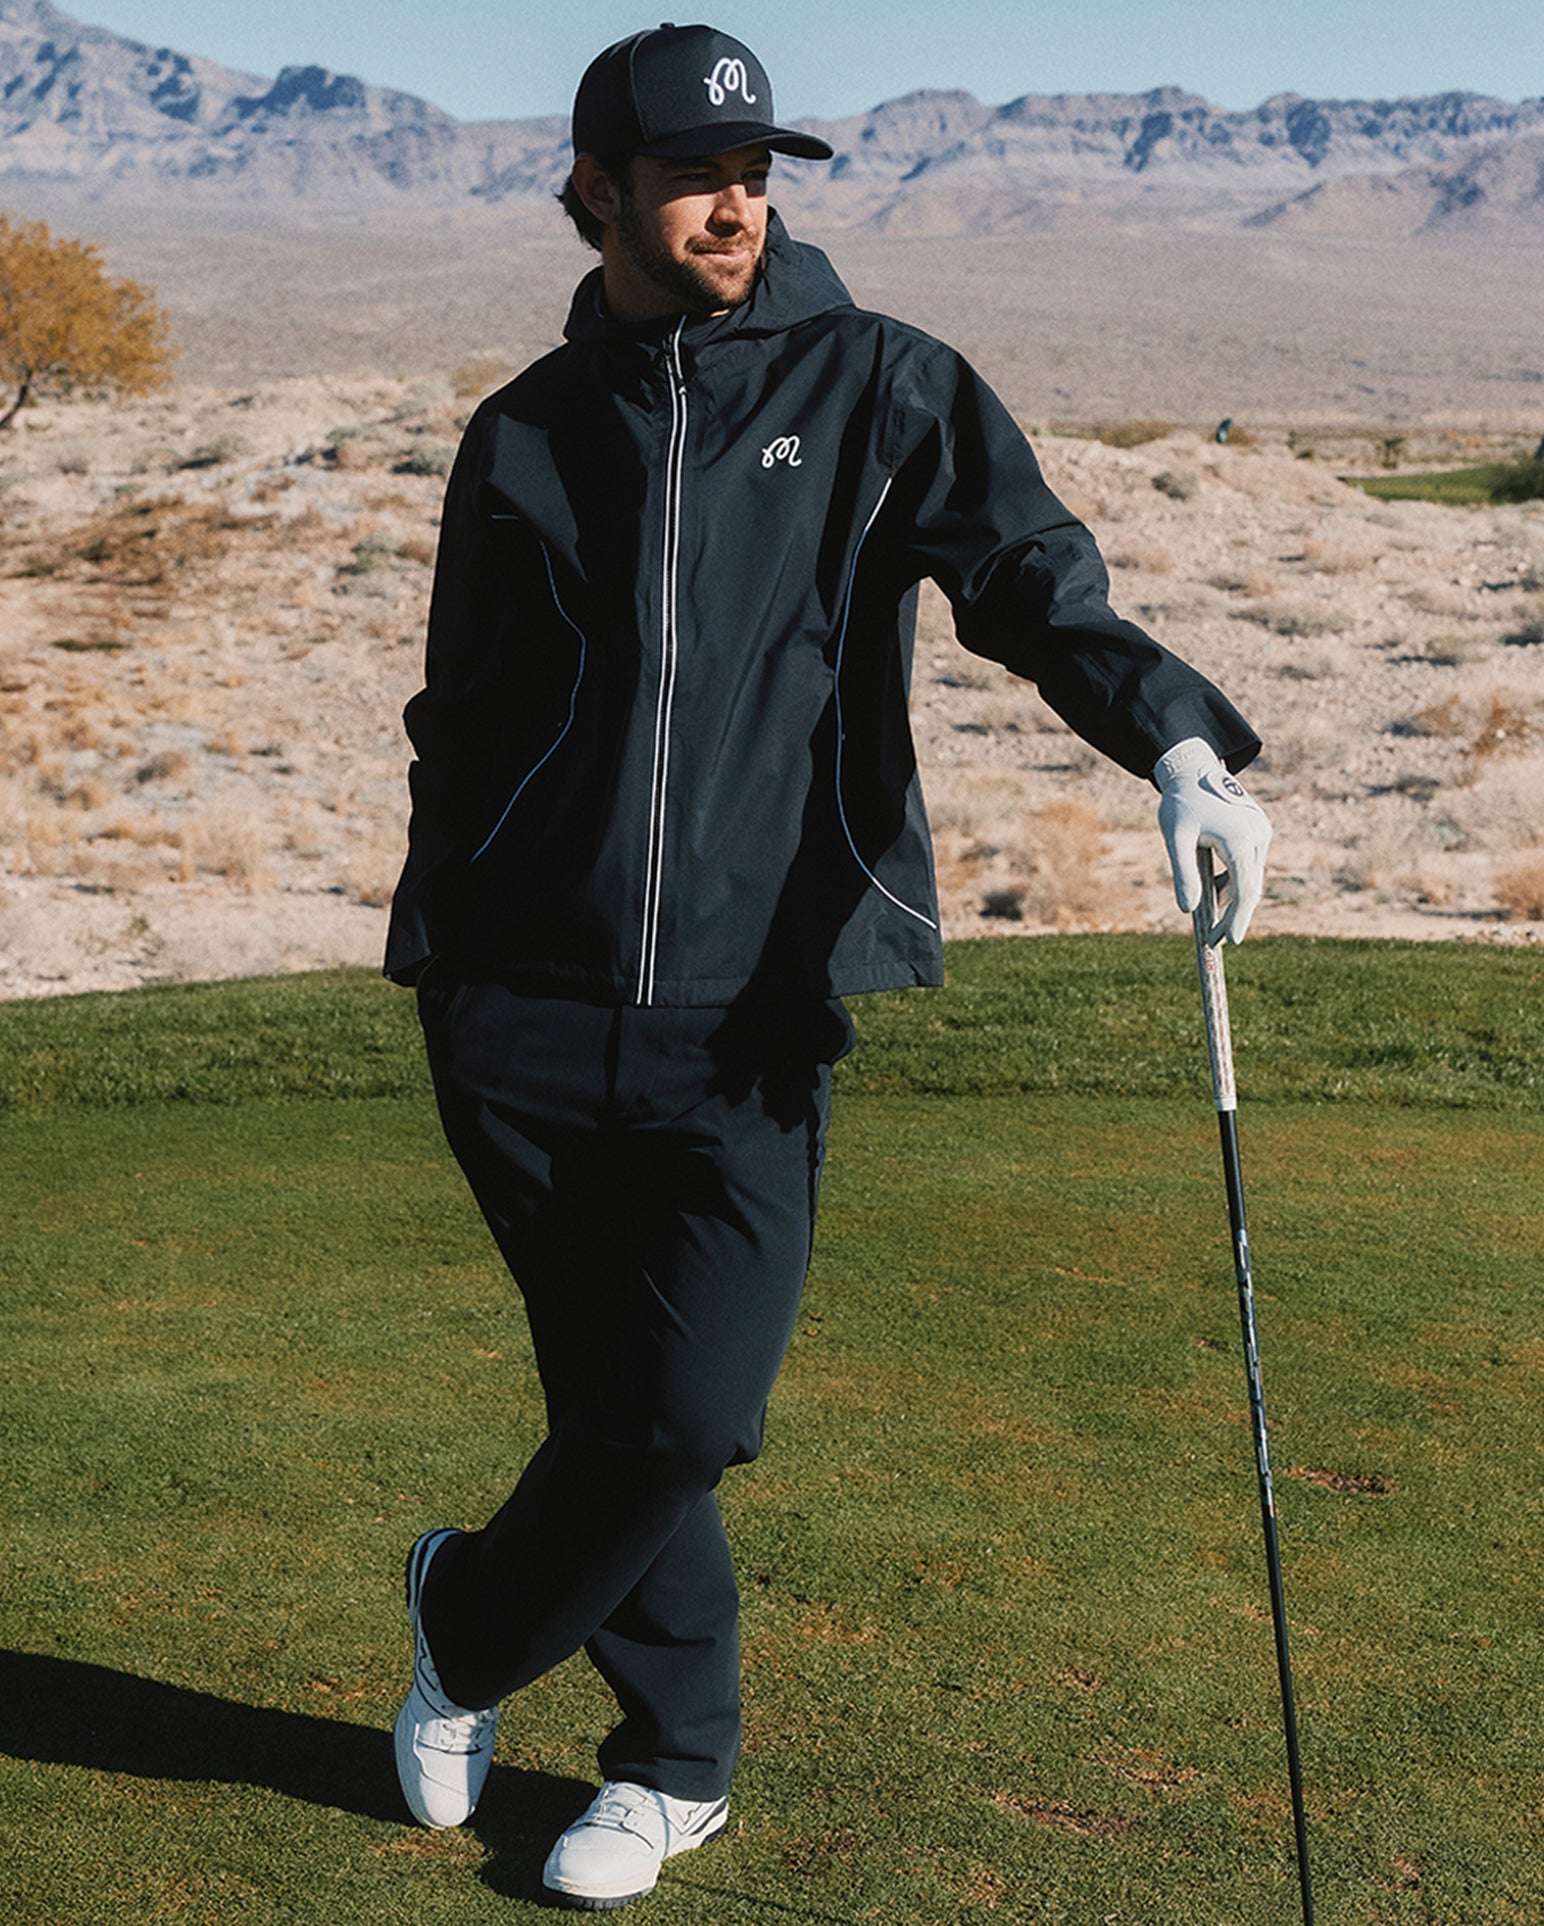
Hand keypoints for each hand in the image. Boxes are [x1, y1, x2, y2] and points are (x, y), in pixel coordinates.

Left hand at [1154, 737, 1270, 943]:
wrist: (1192, 768)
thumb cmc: (1179, 803)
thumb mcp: (1176, 839)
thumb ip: (1183, 874)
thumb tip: (1189, 909)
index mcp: (1240, 840)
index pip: (1244, 891)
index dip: (1238, 920)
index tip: (1230, 941)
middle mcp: (1259, 836)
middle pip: (1251, 888)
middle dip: (1234, 916)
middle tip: (1216, 939)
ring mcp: (1262, 831)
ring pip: (1251, 877)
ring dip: (1233, 897)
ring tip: (1212, 916)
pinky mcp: (1260, 829)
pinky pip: (1250, 863)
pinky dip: (1235, 879)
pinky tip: (1216, 889)